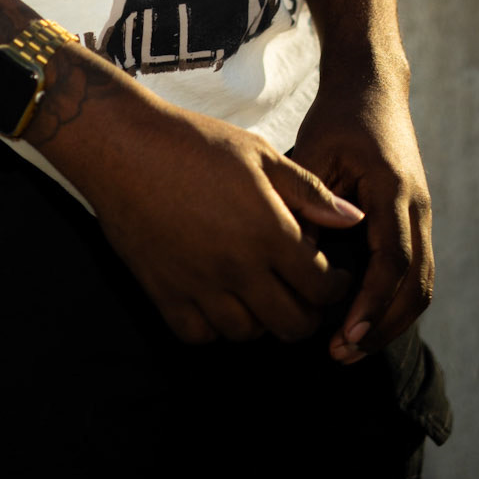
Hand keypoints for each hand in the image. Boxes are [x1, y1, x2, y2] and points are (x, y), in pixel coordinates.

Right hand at [37, 64, 365, 344]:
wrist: (124, 147)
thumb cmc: (195, 143)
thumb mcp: (258, 153)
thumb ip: (309, 191)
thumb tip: (353, 219)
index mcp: (268, 232)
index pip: (321, 287)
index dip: (335, 285)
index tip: (330, 274)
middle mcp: (238, 269)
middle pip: (292, 325)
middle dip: (307, 312)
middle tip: (302, 291)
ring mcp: (199, 287)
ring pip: (249, 334)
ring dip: (262, 318)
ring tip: (260, 290)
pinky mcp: (165, 295)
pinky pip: (202, 336)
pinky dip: (215, 326)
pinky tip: (219, 297)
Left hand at [288, 69, 434, 362]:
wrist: (373, 85)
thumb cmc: (339, 116)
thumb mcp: (315, 149)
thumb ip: (307, 202)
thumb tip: (296, 260)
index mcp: (394, 191)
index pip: (392, 262)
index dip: (370, 304)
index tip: (345, 335)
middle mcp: (417, 208)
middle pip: (416, 286)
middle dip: (381, 327)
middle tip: (341, 354)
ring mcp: (421, 215)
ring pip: (421, 285)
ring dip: (389, 321)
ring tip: (348, 347)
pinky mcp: (414, 220)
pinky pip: (413, 272)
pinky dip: (391, 302)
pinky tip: (357, 318)